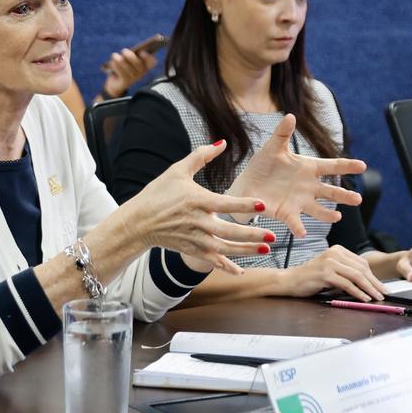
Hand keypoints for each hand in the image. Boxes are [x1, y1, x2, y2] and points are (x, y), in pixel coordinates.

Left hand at [101, 48, 156, 98]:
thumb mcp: (128, 59)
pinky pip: (120, 70)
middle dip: (130, 56)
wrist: (116, 83)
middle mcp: (141, 73)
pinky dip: (114, 64)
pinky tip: (112, 62)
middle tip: (124, 51)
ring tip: (115, 56)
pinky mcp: (125, 81)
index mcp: (145, 66)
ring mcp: (134, 78)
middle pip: (138, 63)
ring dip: (118, 59)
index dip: (148, 57)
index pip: (152, 62)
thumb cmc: (123, 66)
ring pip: (126, 65)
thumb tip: (127, 51)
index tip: (142, 52)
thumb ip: (131, 54)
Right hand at [121, 140, 271, 274]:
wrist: (138, 221)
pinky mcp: (191, 249)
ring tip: (266, 250)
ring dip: (246, 250)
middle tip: (273, 236)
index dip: (245, 205)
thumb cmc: (158, 193)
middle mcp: (198, 222)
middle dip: (253, 235)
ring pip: (225, 248)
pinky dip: (227, 266)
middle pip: (229, 230)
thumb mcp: (178, 170)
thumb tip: (222, 142)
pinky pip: (212, 260)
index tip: (263, 205)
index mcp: (197, 201)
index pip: (226, 203)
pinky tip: (241, 270)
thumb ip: (201, 156)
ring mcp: (195, 238)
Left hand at [231, 113, 365, 236]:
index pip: (332, 166)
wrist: (247, 185)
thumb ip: (282, 133)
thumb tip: (290, 116)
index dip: (347, 166)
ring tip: (337, 217)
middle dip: (344, 195)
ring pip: (319, 209)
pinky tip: (303, 233)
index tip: (362, 166)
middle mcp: (308, 187)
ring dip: (328, 214)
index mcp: (308, 168)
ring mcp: (299, 201)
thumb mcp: (272, 148)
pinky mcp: (287, 213)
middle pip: (331, 191)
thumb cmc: (262, 166)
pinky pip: (295, 221)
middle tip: (358, 199)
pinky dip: (299, 227)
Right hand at [282, 246, 386, 301]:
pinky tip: (364, 298)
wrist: (290, 280)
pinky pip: (347, 284)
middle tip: (383, 293)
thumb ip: (345, 272)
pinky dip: (358, 292)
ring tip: (377, 297)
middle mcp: (334, 253)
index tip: (380, 286)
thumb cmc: (310, 278)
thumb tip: (367, 283)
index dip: (373, 275)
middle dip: (375, 282)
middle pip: (361, 268)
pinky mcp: (325, 273)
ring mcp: (330, 262)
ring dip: (369, 288)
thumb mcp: (330, 270)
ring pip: (356, 276)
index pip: (361, 262)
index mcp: (337, 250)